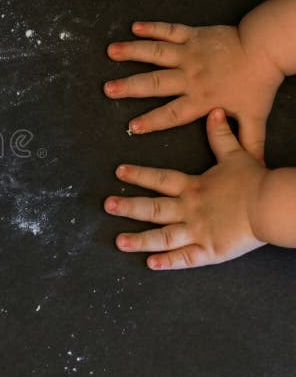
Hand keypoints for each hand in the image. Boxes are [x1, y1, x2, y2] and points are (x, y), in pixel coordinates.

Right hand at [104, 21, 282, 161]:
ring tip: (111, 52)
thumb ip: (250, 142)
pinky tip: (134, 27)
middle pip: (155, 83)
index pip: (172, 113)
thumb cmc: (258, 84)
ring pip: (156, 53)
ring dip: (132, 52)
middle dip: (129, 86)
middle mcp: (190, 76)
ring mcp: (190, 54)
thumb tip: (256, 166)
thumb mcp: (255, 117)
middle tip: (108, 89)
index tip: (133, 126)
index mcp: (201, 98)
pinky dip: (152, 28)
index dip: (152, 120)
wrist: (266, 48)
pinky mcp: (193, 36)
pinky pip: (169, 30)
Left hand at [104, 108, 266, 269]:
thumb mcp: (236, 154)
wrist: (271, 205)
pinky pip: (184, 258)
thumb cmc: (255, 180)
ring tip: (119, 241)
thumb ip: (221, 135)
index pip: (159, 179)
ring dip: (139, 240)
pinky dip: (167, 261)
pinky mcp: (209, 250)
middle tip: (107, 205)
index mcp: (192, 187)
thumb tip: (215, 112)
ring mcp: (197, 231)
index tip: (119, 172)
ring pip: (162, 236)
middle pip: (153, 208)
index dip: (138, 175)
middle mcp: (189, 209)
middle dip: (128, 207)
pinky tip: (150, 264)